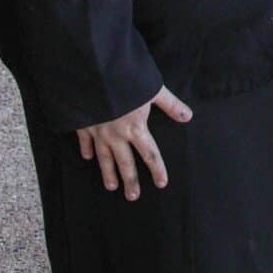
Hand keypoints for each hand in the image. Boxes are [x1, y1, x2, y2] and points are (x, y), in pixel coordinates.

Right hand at [77, 86, 192, 198]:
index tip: (161, 183)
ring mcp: (98, 132)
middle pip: (125, 163)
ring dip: (108, 173)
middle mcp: (116, 135)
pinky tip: (86, 158)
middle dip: (130, 181)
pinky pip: (85, 141)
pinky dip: (86, 150)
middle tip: (133, 196)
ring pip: (104, 158)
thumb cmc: (125, 81)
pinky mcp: (83, 125)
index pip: (150, 154)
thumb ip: (170, 104)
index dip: (157, 169)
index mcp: (135, 128)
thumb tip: (188, 116)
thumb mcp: (152, 90)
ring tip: (112, 186)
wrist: (94, 75)